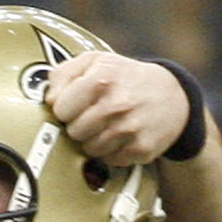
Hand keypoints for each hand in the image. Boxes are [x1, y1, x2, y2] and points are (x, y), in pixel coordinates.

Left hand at [46, 52, 186, 165]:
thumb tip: (49, 99)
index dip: (65, 108)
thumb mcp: (94, 61)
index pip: (60, 109)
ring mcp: (130, 128)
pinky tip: (120, 136)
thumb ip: (62, 74)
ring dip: (93, 140)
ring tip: (107, 124)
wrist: (172, 94)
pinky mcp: (141, 148)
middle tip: (93, 115)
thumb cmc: (125, 77)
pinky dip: (111, 151)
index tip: (75, 104)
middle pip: (73, 132)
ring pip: (89, 149)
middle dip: (79, 125)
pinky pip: (108, 160)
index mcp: (102, 79)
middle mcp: (117, 104)